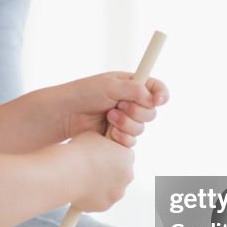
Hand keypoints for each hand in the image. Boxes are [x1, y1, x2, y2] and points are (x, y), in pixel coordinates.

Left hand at [53, 72, 168, 146]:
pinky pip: (131, 141)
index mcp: (131, 85)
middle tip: (119, 106)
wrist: (65, 114)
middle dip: (137, 111)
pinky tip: (109, 132)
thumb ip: (134, 90)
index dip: (161, 95)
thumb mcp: (109, 85)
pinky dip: (122, 137)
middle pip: (151, 112)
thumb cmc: (84, 94)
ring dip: (127, 124)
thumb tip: (152, 98)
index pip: (155, 89)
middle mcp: (130, 102)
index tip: (159, 100)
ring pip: (141, 128)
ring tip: (109, 117)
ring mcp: (125, 120)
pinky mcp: (117, 136)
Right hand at [65, 131, 133, 212]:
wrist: (68, 172)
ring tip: (83, 178)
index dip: (110, 154)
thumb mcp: (93, 136)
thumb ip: (103, 141)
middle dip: (107, 171)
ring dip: (100, 184)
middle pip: (119, 173)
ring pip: (110, 189)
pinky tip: (80, 188)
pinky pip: (100, 200)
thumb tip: (101, 143)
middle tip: (91, 167)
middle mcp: (127, 176)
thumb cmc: (79, 152)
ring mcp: (117, 193)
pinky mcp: (105, 205)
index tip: (99, 154)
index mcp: (127, 156)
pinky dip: (92, 196)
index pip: (122, 154)